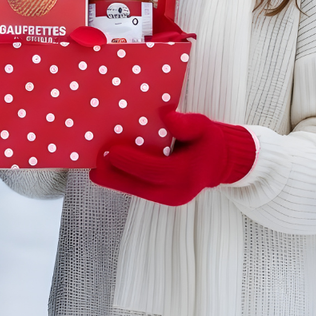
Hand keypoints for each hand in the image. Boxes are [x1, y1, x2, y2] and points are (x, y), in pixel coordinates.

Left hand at [89, 106, 254, 205]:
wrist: (221, 162)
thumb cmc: (210, 141)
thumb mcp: (204, 126)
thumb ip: (186, 124)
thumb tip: (167, 117)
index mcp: (187, 174)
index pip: (154, 170)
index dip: (131, 163)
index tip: (110, 153)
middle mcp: (178, 191)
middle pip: (141, 187)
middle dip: (116, 179)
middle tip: (94, 169)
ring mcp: (171, 198)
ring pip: (139, 191)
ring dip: (117, 182)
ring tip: (96, 172)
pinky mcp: (165, 198)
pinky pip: (142, 190)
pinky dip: (126, 181)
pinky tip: (110, 173)